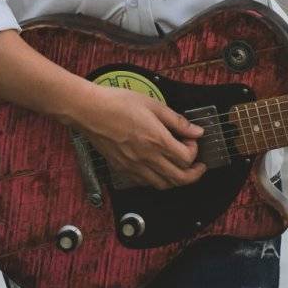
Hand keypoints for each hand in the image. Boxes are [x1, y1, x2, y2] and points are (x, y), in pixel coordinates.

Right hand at [76, 86, 206, 189]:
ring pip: (163, 185)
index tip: (191, 140)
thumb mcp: (152, 104)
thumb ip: (176, 120)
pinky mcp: (122, 168)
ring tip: (178, 169)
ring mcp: (134, 166)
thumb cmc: (117, 103)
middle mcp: (147, 158)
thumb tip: (196, 130)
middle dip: (194, 174)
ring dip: (176, 180)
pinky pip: (144, 183)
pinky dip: (156, 180)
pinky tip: (156, 169)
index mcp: (157, 140)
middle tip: (198, 167)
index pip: (187, 158)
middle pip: (179, 179)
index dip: (194, 150)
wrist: (89, 110)